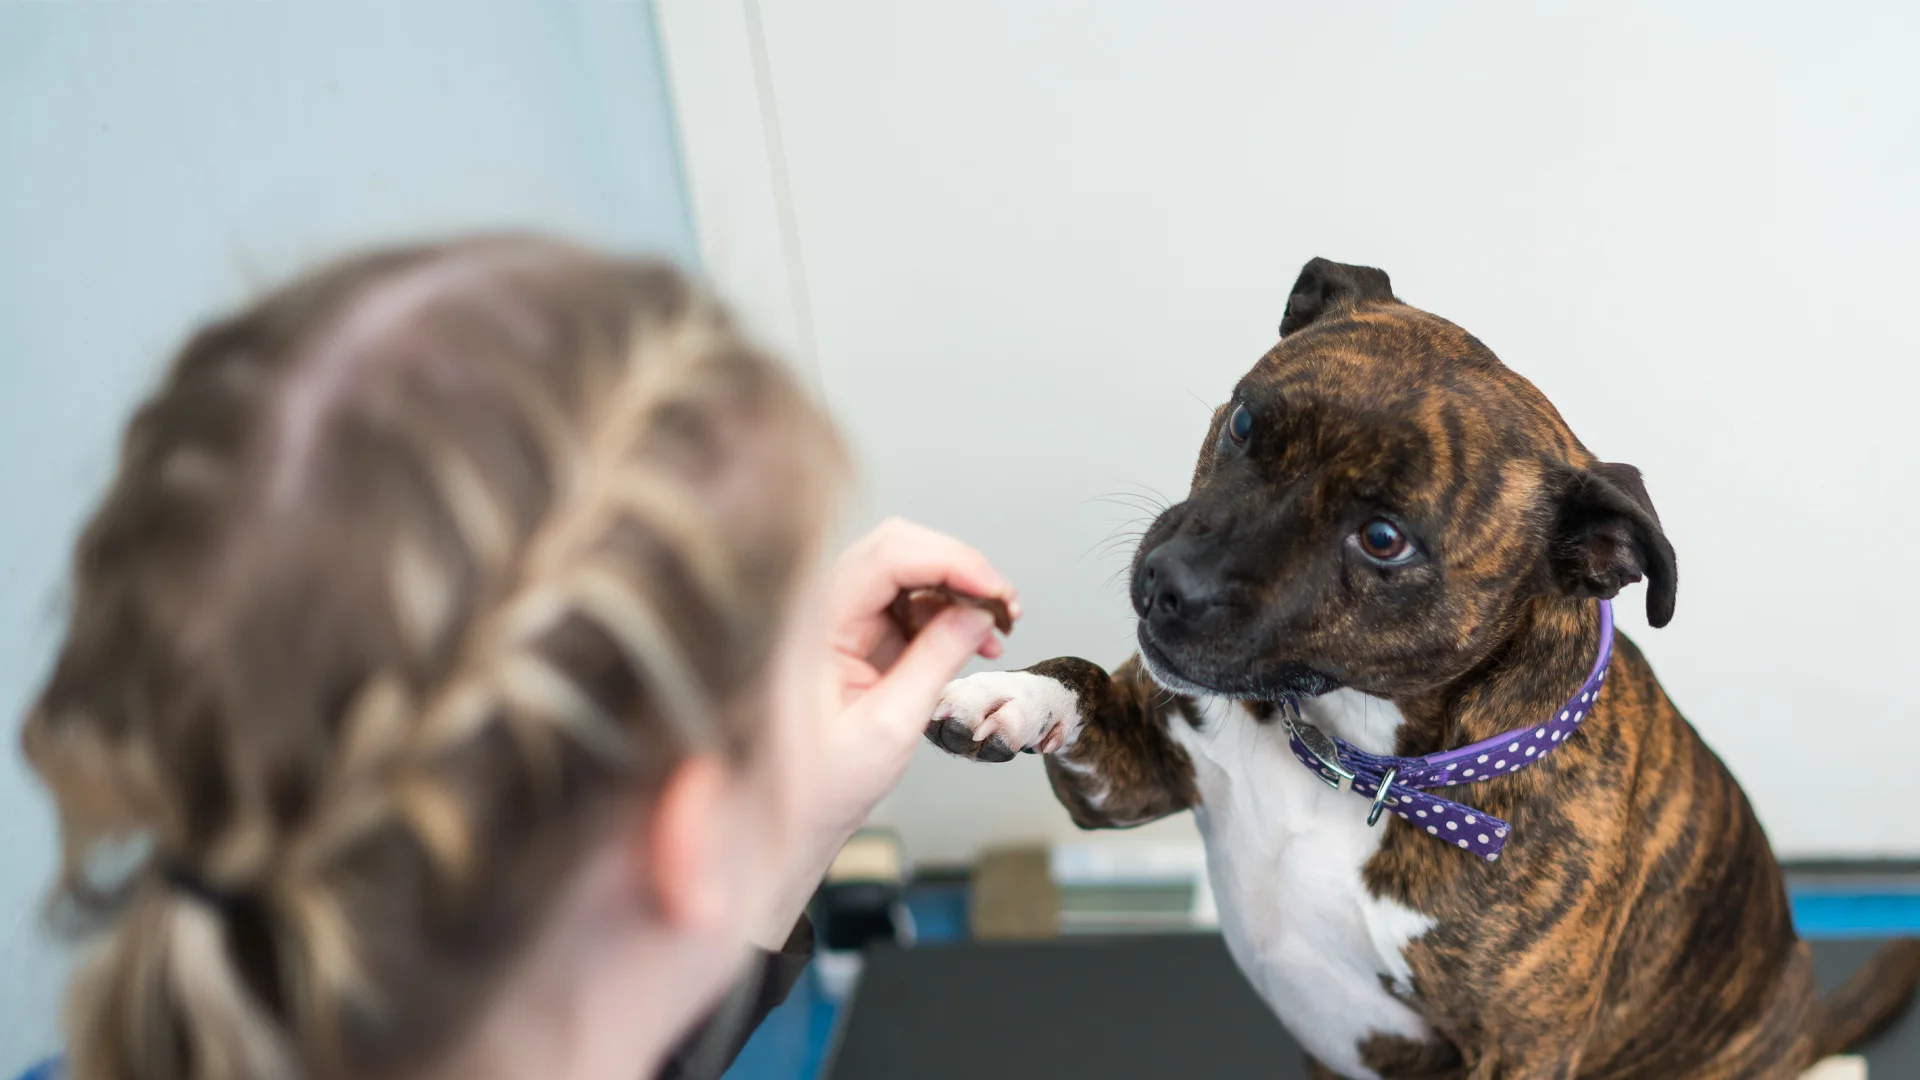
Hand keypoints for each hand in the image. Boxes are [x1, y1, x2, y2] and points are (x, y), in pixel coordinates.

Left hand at [812, 517, 1018, 834]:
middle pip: (898, 549)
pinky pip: (908, 601)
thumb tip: (977, 614)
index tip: (994, 591)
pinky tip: (977, 640)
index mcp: (815, 624)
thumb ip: (934, 661)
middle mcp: (823, 609)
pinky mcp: (857, 634)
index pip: (885, 558)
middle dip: (958, 567)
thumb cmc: (822, 782)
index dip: (949, 562)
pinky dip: (948, 612)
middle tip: (1004, 604)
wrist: (791, 814)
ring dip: (958, 589)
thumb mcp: (889, 725)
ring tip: (998, 627)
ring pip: (907, 570)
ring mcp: (840, 618)